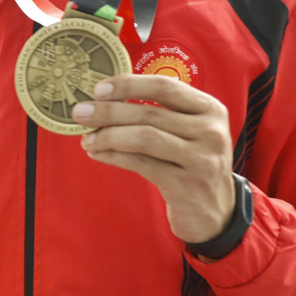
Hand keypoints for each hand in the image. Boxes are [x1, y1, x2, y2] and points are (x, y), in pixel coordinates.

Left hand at [72, 74, 233, 243]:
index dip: (129, 85)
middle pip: (149, 113)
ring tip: (86, 139)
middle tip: (79, 113)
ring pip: (143, 138)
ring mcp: (202, 159)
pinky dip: (113, 156)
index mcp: (210, 109)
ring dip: (107, 136)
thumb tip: (103, 99)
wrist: (216, 209)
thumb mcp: (187, 130)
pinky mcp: (187, 185)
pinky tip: (97, 153)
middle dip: (107, 111)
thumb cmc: (191, 160)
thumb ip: (158, 112)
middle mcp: (211, 131)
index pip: (164, 87)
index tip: (98, 89)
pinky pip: (140, 164)